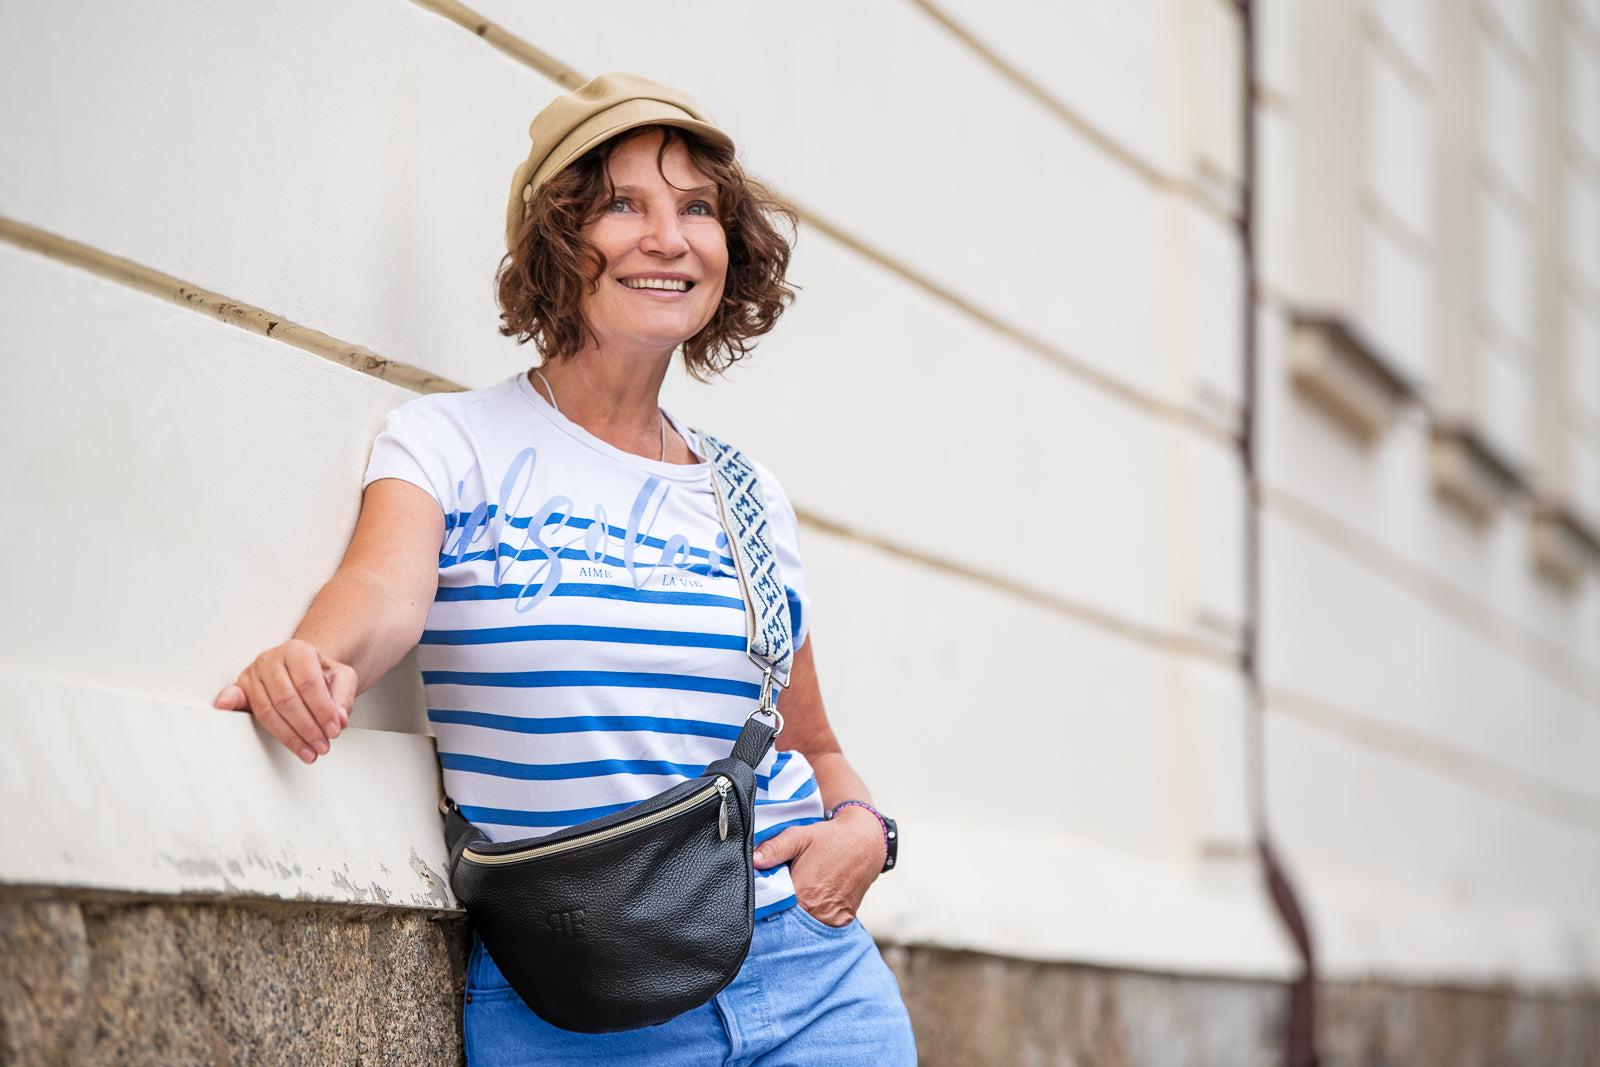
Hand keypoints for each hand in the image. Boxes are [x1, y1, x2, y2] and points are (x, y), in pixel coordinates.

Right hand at [215, 639, 355, 764]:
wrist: (303, 667)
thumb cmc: (320, 674)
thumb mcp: (342, 678)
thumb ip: (344, 697)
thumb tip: (339, 719)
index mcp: (298, 650)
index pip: (309, 683)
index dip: (322, 710)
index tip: (333, 730)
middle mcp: (272, 658)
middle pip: (287, 699)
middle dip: (307, 728)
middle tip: (322, 746)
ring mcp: (253, 673)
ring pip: (268, 709)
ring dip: (288, 736)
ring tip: (308, 751)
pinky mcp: (241, 687)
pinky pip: (235, 698)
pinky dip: (229, 702)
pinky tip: (224, 708)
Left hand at [753, 806, 885, 926]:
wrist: (866, 842)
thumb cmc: (831, 839)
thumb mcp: (800, 836)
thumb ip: (774, 848)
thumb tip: (753, 860)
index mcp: (804, 894)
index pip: (773, 912)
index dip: (765, 906)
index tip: (761, 900)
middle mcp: (819, 912)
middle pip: (788, 923)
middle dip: (779, 914)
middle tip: (777, 899)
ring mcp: (832, 919)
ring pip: (804, 929)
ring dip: (796, 919)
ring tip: (794, 901)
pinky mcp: (843, 921)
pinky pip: (821, 927)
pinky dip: (812, 920)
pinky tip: (810, 904)